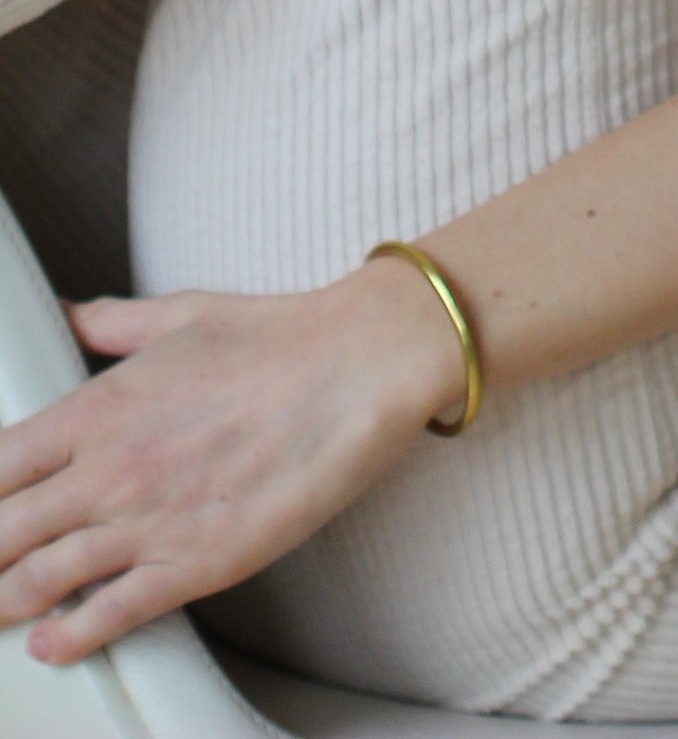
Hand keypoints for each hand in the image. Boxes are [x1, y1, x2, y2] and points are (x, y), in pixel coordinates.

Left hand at [0, 267, 460, 662]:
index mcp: (100, 407)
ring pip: (37, 584)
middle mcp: (109, 469)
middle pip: (0, 534)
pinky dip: (69, 637)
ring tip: (3, 608)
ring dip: (7, 602)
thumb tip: (65, 314)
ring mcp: (148, 522)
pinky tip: (55, 642)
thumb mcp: (182, 314)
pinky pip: (109, 616)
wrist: (362, 366)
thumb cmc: (280, 337)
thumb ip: (110, 323)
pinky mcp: (195, 565)